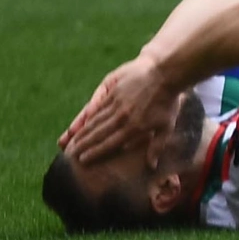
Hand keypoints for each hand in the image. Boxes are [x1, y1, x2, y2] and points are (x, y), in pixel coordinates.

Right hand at [65, 56, 179, 165]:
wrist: (164, 73)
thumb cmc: (168, 102)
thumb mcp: (167, 126)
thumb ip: (156, 146)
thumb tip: (151, 166)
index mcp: (134, 127)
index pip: (110, 143)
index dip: (95, 152)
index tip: (83, 160)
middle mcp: (122, 116)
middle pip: (98, 133)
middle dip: (83, 144)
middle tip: (70, 153)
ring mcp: (116, 102)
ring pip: (95, 120)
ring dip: (82, 131)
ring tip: (71, 140)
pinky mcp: (113, 90)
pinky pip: (98, 106)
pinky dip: (88, 115)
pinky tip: (82, 122)